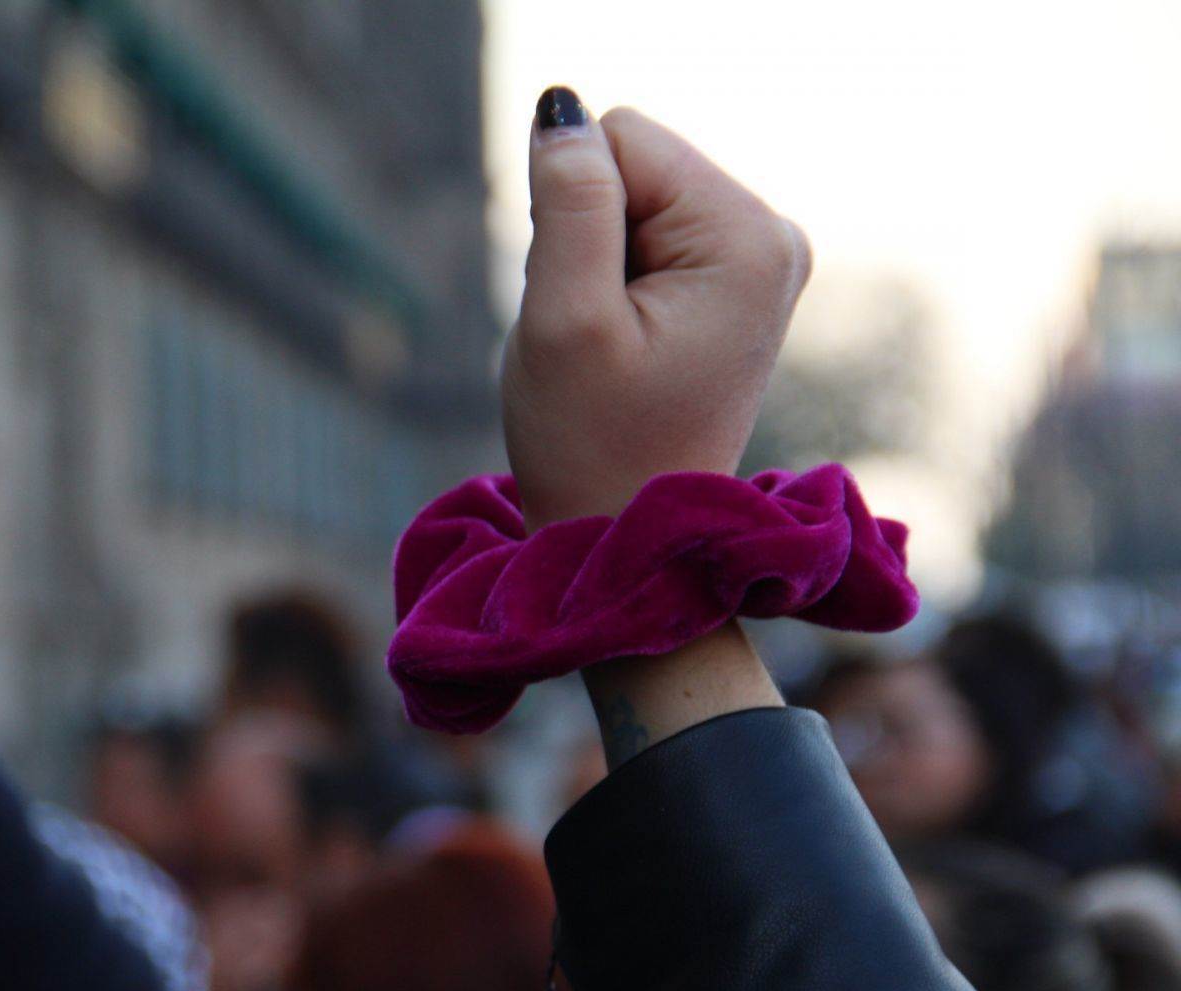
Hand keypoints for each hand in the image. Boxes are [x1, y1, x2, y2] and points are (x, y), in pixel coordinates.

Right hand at [503, 89, 810, 526]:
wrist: (632, 537)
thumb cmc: (592, 444)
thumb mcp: (564, 319)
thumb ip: (567, 203)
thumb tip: (562, 108)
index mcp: (746, 238)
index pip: (622, 139)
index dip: (572, 214)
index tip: (589, 305)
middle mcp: (773, 235)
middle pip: (633, 164)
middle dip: (589, 237)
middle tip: (599, 334)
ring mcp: (760, 260)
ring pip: (632, 200)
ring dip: (599, 265)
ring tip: (614, 347)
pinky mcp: (735, 283)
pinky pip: (646, 236)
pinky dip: (616, 283)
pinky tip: (629, 346)